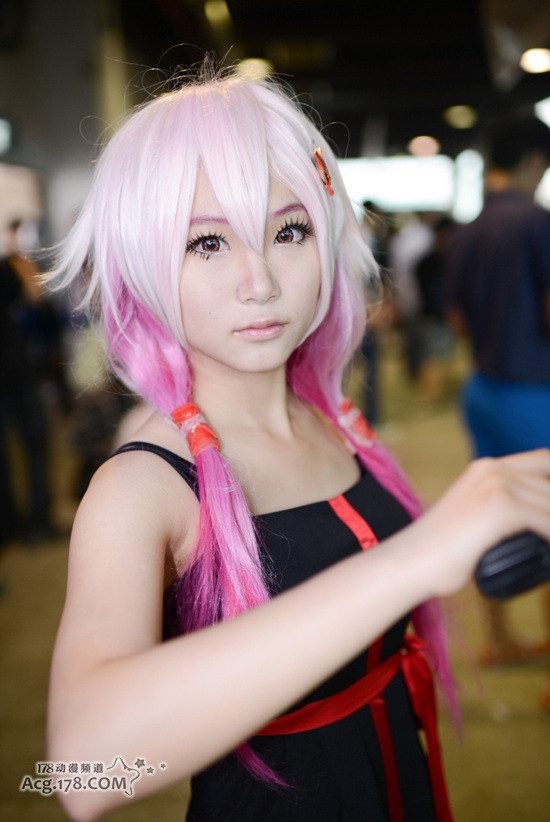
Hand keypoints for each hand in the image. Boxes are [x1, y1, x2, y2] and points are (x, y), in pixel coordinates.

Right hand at [411, 449, 549, 597]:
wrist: (411, 562)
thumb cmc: (439, 551)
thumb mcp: (473, 515)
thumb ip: (499, 508)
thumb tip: (536, 522)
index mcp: (486, 468)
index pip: (544, 461)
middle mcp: (493, 469)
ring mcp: (496, 485)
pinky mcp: (500, 507)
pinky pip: (547, 521)